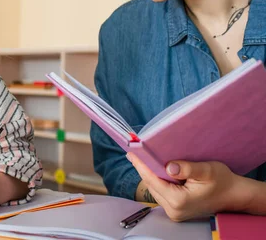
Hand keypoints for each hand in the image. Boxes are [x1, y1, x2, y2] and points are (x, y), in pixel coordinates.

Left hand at [128, 152, 242, 220]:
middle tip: (134, 152)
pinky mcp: (176, 210)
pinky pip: (161, 193)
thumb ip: (187, 168)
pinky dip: (157, 181)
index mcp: (179, 201)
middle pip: (151, 185)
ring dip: (149, 174)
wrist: (234, 195)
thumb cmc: (223, 181)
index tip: (131, 153)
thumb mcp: (207, 170)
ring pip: (154, 189)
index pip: (152, 180)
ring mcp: (174, 212)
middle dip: (143, 168)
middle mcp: (173, 210)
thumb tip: (169, 166)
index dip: (141, 165)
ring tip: (142, 158)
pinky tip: (155, 169)